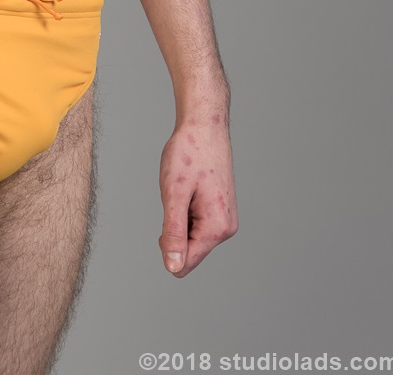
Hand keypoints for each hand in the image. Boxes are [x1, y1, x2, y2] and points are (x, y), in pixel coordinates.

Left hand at [158, 110, 237, 275]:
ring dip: (179, 215)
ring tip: (183, 187)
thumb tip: (173, 267)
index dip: (166, 244)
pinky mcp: (220, 211)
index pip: (185, 263)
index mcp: (217, 228)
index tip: (168, 212)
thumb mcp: (174, 193)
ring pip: (190, 236)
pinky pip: (195, 223)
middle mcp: (226, 229)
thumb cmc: (189, 153)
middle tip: (176, 195)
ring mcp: (225, 220)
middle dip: (173, 227)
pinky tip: (188, 186)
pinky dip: (185, 208)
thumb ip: (174, 232)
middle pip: (188, 251)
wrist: (204, 125)